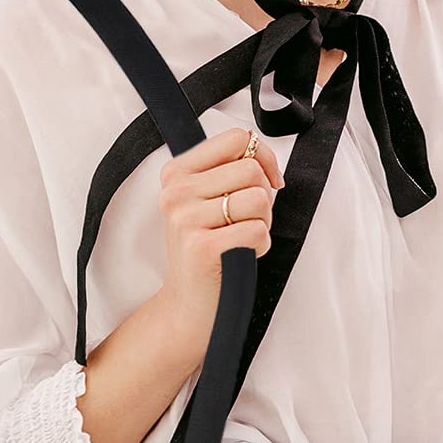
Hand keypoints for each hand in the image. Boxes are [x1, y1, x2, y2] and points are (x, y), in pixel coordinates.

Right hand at [157, 125, 284, 346]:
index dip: (263, 158)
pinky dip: (260, 246)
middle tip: (246, 221)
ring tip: (242, 238)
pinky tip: (240, 256)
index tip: (266, 182)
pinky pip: (257, 230)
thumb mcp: (207, 201)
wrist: (188, 303)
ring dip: (263, 222)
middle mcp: (176, 192)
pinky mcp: (201, 247)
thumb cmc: (208, 249)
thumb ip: (229, 170)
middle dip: (263, 198)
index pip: (236, 139)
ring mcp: (185, 219)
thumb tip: (263, 155)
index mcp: (176, 172)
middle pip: (251, 169)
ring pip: (258, 199)